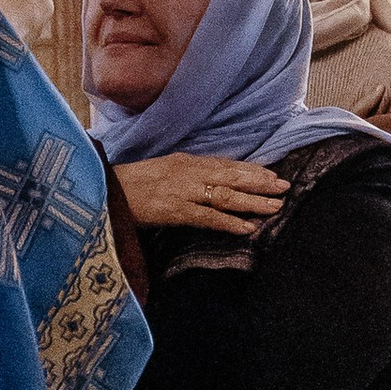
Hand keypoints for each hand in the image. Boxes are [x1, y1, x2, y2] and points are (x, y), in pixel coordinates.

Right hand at [113, 154, 289, 231]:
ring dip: (253, 202)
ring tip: (274, 208)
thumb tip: (217, 177)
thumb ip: (191, 172)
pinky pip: (208, 217)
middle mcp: (188, 172)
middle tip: (285, 187)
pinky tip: (247, 228)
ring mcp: (182, 191)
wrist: (105, 191)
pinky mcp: (174, 210)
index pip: (227, 164)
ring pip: (225, 195)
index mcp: (187, 161)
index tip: (273, 175)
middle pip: (232, 176)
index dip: (252, 170)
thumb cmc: (133, 184)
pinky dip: (229, 223)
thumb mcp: (166, 170)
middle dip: (260, 182)